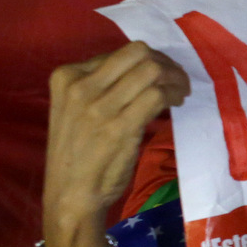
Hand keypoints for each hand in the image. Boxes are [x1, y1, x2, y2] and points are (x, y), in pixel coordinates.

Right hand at [43, 42, 189, 246]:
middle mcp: (80, 85)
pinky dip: (174, 94)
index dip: (149, 60)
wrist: (69, 193)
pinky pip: (158, 95)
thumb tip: (143, 69)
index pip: (120, 53)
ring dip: (175, 79)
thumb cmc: (76, 153)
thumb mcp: (75, 109)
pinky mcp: (120, 125)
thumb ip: (100, 85)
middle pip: (139, 54)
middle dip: (166, 63)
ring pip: (152, 71)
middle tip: (177, 80)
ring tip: (180, 93)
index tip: (161, 74)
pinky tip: (176, 103)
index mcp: (66, 76)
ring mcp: (98, 105)